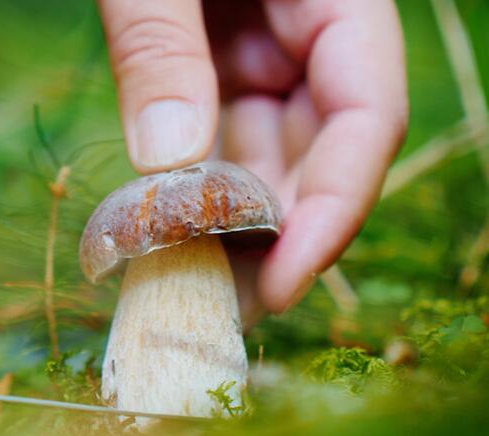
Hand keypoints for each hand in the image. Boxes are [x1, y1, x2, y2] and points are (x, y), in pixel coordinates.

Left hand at [98, 0, 407, 323]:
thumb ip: (162, 46)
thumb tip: (167, 158)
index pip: (368, 117)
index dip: (332, 211)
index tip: (279, 285)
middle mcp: (306, 34)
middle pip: (312, 154)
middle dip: (269, 238)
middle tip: (215, 308)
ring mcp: (257, 51)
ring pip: (256, 155)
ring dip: (222, 224)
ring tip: (180, 287)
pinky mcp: (209, 61)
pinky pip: (210, 134)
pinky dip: (186, 186)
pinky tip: (158, 233)